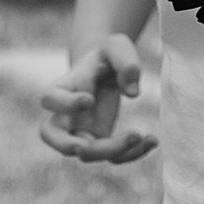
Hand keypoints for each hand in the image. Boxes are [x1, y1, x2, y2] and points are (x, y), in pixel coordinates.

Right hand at [39, 34, 156, 163]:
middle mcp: (67, 113)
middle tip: (86, 147)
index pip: (51, 99)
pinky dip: (131, 154)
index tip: (89, 100)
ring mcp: (82, 131)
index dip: (65, 104)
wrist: (109, 66)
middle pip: (52, 136)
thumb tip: (133, 93)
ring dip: (112, 151)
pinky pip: (111, 156)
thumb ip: (125, 61)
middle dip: (67, 146)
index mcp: (66, 86)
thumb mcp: (119, 46)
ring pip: (86, 154)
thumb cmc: (110, 54)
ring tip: (140, 136)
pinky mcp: (101, 141)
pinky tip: (152, 141)